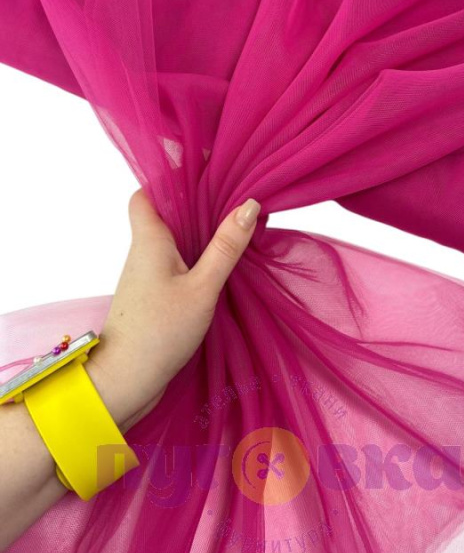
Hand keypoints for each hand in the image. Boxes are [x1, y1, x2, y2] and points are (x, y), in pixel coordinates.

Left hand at [85, 188, 260, 432]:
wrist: (126, 381)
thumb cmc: (159, 332)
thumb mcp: (202, 287)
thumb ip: (226, 247)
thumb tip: (249, 204)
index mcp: (149, 238)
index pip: (146, 192)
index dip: (169, 178)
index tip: (204, 171)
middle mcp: (144, 251)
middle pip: (164, 212)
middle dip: (196, 202)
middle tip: (233, 193)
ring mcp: (148, 274)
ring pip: (173, 239)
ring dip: (199, 230)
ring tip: (235, 222)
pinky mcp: (155, 295)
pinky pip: (176, 262)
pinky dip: (197, 255)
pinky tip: (222, 261)